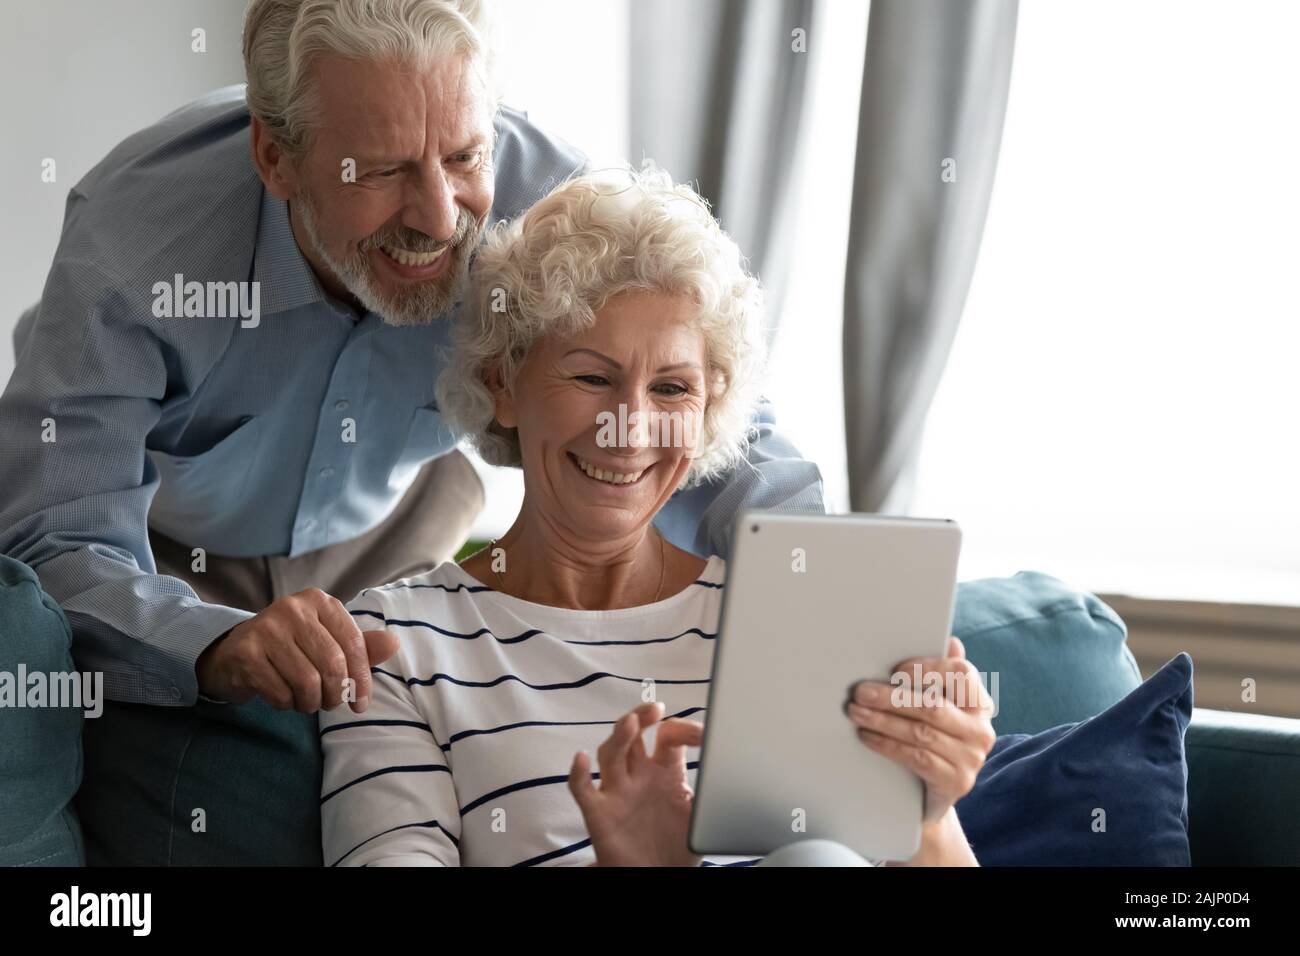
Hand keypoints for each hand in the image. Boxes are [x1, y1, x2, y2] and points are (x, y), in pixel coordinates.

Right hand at [196, 588, 399, 712]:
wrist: (234, 652)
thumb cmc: (292, 648)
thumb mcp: (328, 641)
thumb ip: (361, 645)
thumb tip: (394, 643)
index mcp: (320, 601)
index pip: (354, 644)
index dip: (362, 679)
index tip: (361, 703)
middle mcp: (293, 608)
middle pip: (332, 664)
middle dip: (335, 694)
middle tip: (329, 704)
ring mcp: (266, 628)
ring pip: (307, 681)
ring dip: (310, 702)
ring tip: (306, 701)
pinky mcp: (245, 652)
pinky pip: (280, 692)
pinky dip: (286, 703)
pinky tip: (283, 697)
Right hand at [568, 702, 703, 866]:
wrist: (660, 880)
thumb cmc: (678, 847)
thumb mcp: (701, 815)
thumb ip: (712, 791)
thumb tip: (733, 770)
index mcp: (665, 771)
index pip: (668, 736)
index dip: (684, 729)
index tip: (705, 735)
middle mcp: (639, 776)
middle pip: (634, 734)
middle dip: (642, 717)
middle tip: (655, 709)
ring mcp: (617, 792)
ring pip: (611, 753)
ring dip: (619, 736)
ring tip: (632, 724)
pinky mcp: (599, 814)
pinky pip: (583, 790)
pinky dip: (578, 774)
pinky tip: (582, 760)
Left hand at [844, 635, 995, 823]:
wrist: (934, 792)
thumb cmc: (933, 737)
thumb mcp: (940, 706)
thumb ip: (942, 676)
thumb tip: (950, 641)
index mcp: (979, 702)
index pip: (962, 673)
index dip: (928, 668)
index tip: (895, 669)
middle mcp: (981, 729)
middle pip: (933, 706)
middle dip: (891, 697)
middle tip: (860, 692)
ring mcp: (972, 758)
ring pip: (921, 733)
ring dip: (883, 721)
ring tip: (856, 712)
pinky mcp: (957, 781)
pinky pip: (917, 758)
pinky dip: (888, 745)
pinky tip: (867, 736)